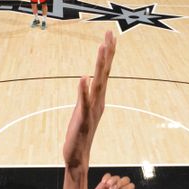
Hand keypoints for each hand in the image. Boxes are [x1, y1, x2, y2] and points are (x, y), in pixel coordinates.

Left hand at [63, 31, 115, 168]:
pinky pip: (84, 102)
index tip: (110, 35)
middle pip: (104, 73)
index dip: (108, 53)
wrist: (77, 156)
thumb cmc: (79, 133)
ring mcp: (92, 109)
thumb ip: (86, 94)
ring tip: (102, 47)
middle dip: (107, 52)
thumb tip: (88, 79)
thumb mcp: (82, 109)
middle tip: (110, 33)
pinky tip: (84, 77)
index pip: (104, 72)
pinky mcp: (83, 118)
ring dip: (100, 65)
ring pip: (98, 83)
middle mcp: (98, 101)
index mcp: (98, 98)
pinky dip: (84, 90)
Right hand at [88, 173, 135, 188]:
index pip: (131, 188)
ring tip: (109, 187)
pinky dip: (107, 177)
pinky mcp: (102, 186)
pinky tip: (104, 183)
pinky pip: (107, 176)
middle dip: (122, 183)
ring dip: (114, 180)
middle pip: (126, 180)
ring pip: (117, 178)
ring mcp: (111, 188)